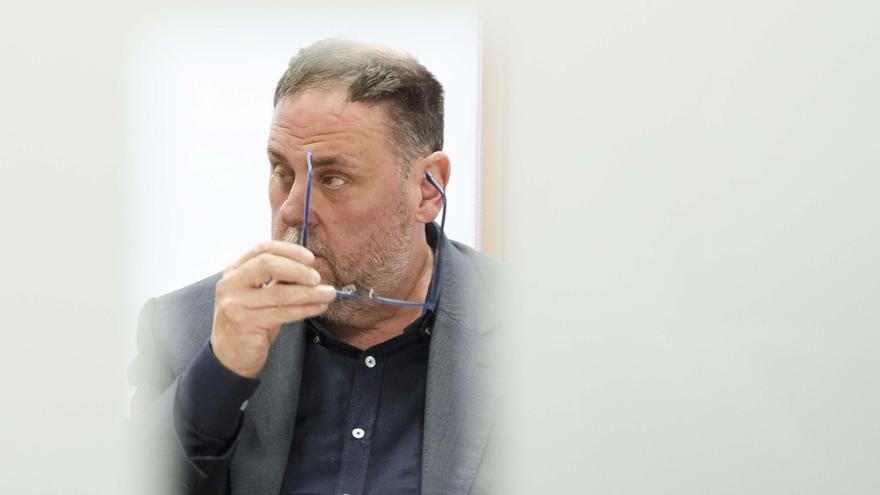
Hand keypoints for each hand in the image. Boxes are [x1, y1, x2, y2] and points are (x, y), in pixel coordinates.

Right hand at [210, 242, 335, 377]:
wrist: (231, 357)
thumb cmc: (249, 322)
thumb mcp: (257, 295)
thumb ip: (275, 280)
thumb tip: (310, 269)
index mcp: (234, 271)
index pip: (262, 250)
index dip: (289, 250)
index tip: (310, 258)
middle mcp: (230, 284)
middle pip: (268, 265)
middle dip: (298, 270)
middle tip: (317, 278)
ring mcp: (236, 304)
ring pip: (279, 292)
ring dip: (309, 292)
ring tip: (328, 293)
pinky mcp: (246, 323)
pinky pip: (283, 313)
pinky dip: (305, 309)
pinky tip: (318, 307)